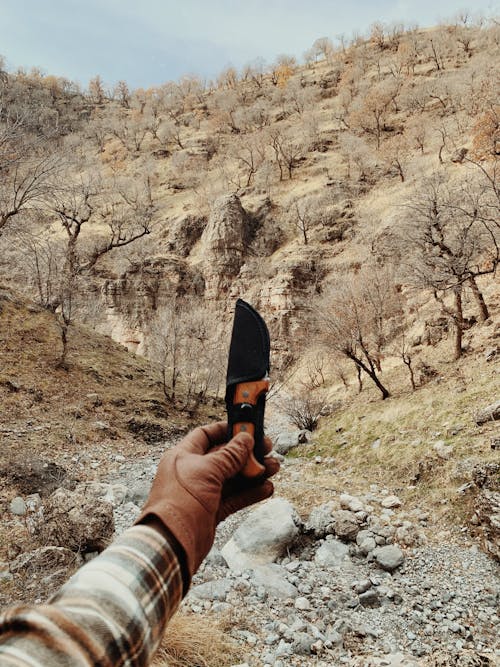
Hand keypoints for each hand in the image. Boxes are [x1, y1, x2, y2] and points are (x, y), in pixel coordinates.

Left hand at [135, 421, 278, 582]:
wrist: (171, 544)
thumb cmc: (180, 502)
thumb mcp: (207, 471)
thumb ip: (229, 455)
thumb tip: (246, 439)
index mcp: (183, 456)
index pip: (206, 435)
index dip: (227, 430)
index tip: (247, 427)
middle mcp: (193, 472)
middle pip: (224, 457)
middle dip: (247, 453)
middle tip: (268, 448)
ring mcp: (202, 492)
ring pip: (233, 478)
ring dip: (254, 473)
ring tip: (274, 468)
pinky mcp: (211, 511)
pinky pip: (235, 498)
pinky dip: (250, 493)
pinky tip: (267, 489)